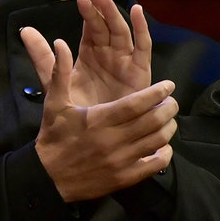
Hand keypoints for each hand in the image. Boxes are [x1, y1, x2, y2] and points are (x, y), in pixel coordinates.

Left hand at [20, 0, 151, 106]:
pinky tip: (137, 12)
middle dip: (102, 5)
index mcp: (90, 51)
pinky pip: (142, 47)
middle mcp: (108, 52)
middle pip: (105, 23)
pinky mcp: (140, 71)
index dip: (89, 6)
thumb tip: (24, 29)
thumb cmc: (78, 108)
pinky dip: (141, 29)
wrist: (95, 136)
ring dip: (115, 14)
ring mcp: (125, 60)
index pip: (90, 23)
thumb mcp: (54, 80)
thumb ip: (41, 56)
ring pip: (121, 31)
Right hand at [31, 37, 177, 201]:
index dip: (156, 93)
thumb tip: (60, 41)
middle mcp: (113, 140)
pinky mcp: (125, 178)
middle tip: (171, 100)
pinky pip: (154, 164)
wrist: (48, 178)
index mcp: (99, 119)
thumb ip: (60, 72)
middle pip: (152, 121)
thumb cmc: (53, 136)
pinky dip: (163, 153)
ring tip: (168, 119)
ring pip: (157, 141)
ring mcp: (121, 161)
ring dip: (167, 127)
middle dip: (168, 108)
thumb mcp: (54, 103)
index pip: (136, 103)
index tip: (168, 85)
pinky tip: (163, 145)